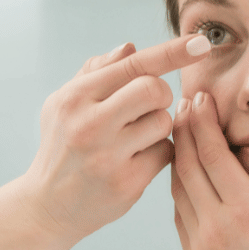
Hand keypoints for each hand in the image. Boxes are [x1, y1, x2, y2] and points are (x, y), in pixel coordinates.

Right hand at [21, 34, 210, 239]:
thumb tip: (131, 48)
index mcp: (75, 97)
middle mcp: (89, 124)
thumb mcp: (65, 104)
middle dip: (160, 95)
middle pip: (155, 90)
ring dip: (159, 126)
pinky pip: (166, 153)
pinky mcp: (127, 183)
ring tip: (135, 138)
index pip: (133, 65)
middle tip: (146, 108)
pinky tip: (137, 160)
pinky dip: (159, 152)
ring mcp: (108, 155)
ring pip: (164, 122)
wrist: (47, 206)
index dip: (172, 52)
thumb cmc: (63, 145)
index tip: (202, 43)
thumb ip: (97, 72)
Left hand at [171, 91, 248, 249]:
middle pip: (188, 166)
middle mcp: (218, 227)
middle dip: (185, 131)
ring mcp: (201, 247)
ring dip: (178, 159)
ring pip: (178, 191)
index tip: (199, 98)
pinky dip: (180, 190)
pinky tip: (186, 177)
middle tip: (184, 104)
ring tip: (182, 134)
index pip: (215, 155)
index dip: (204, 123)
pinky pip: (180, 216)